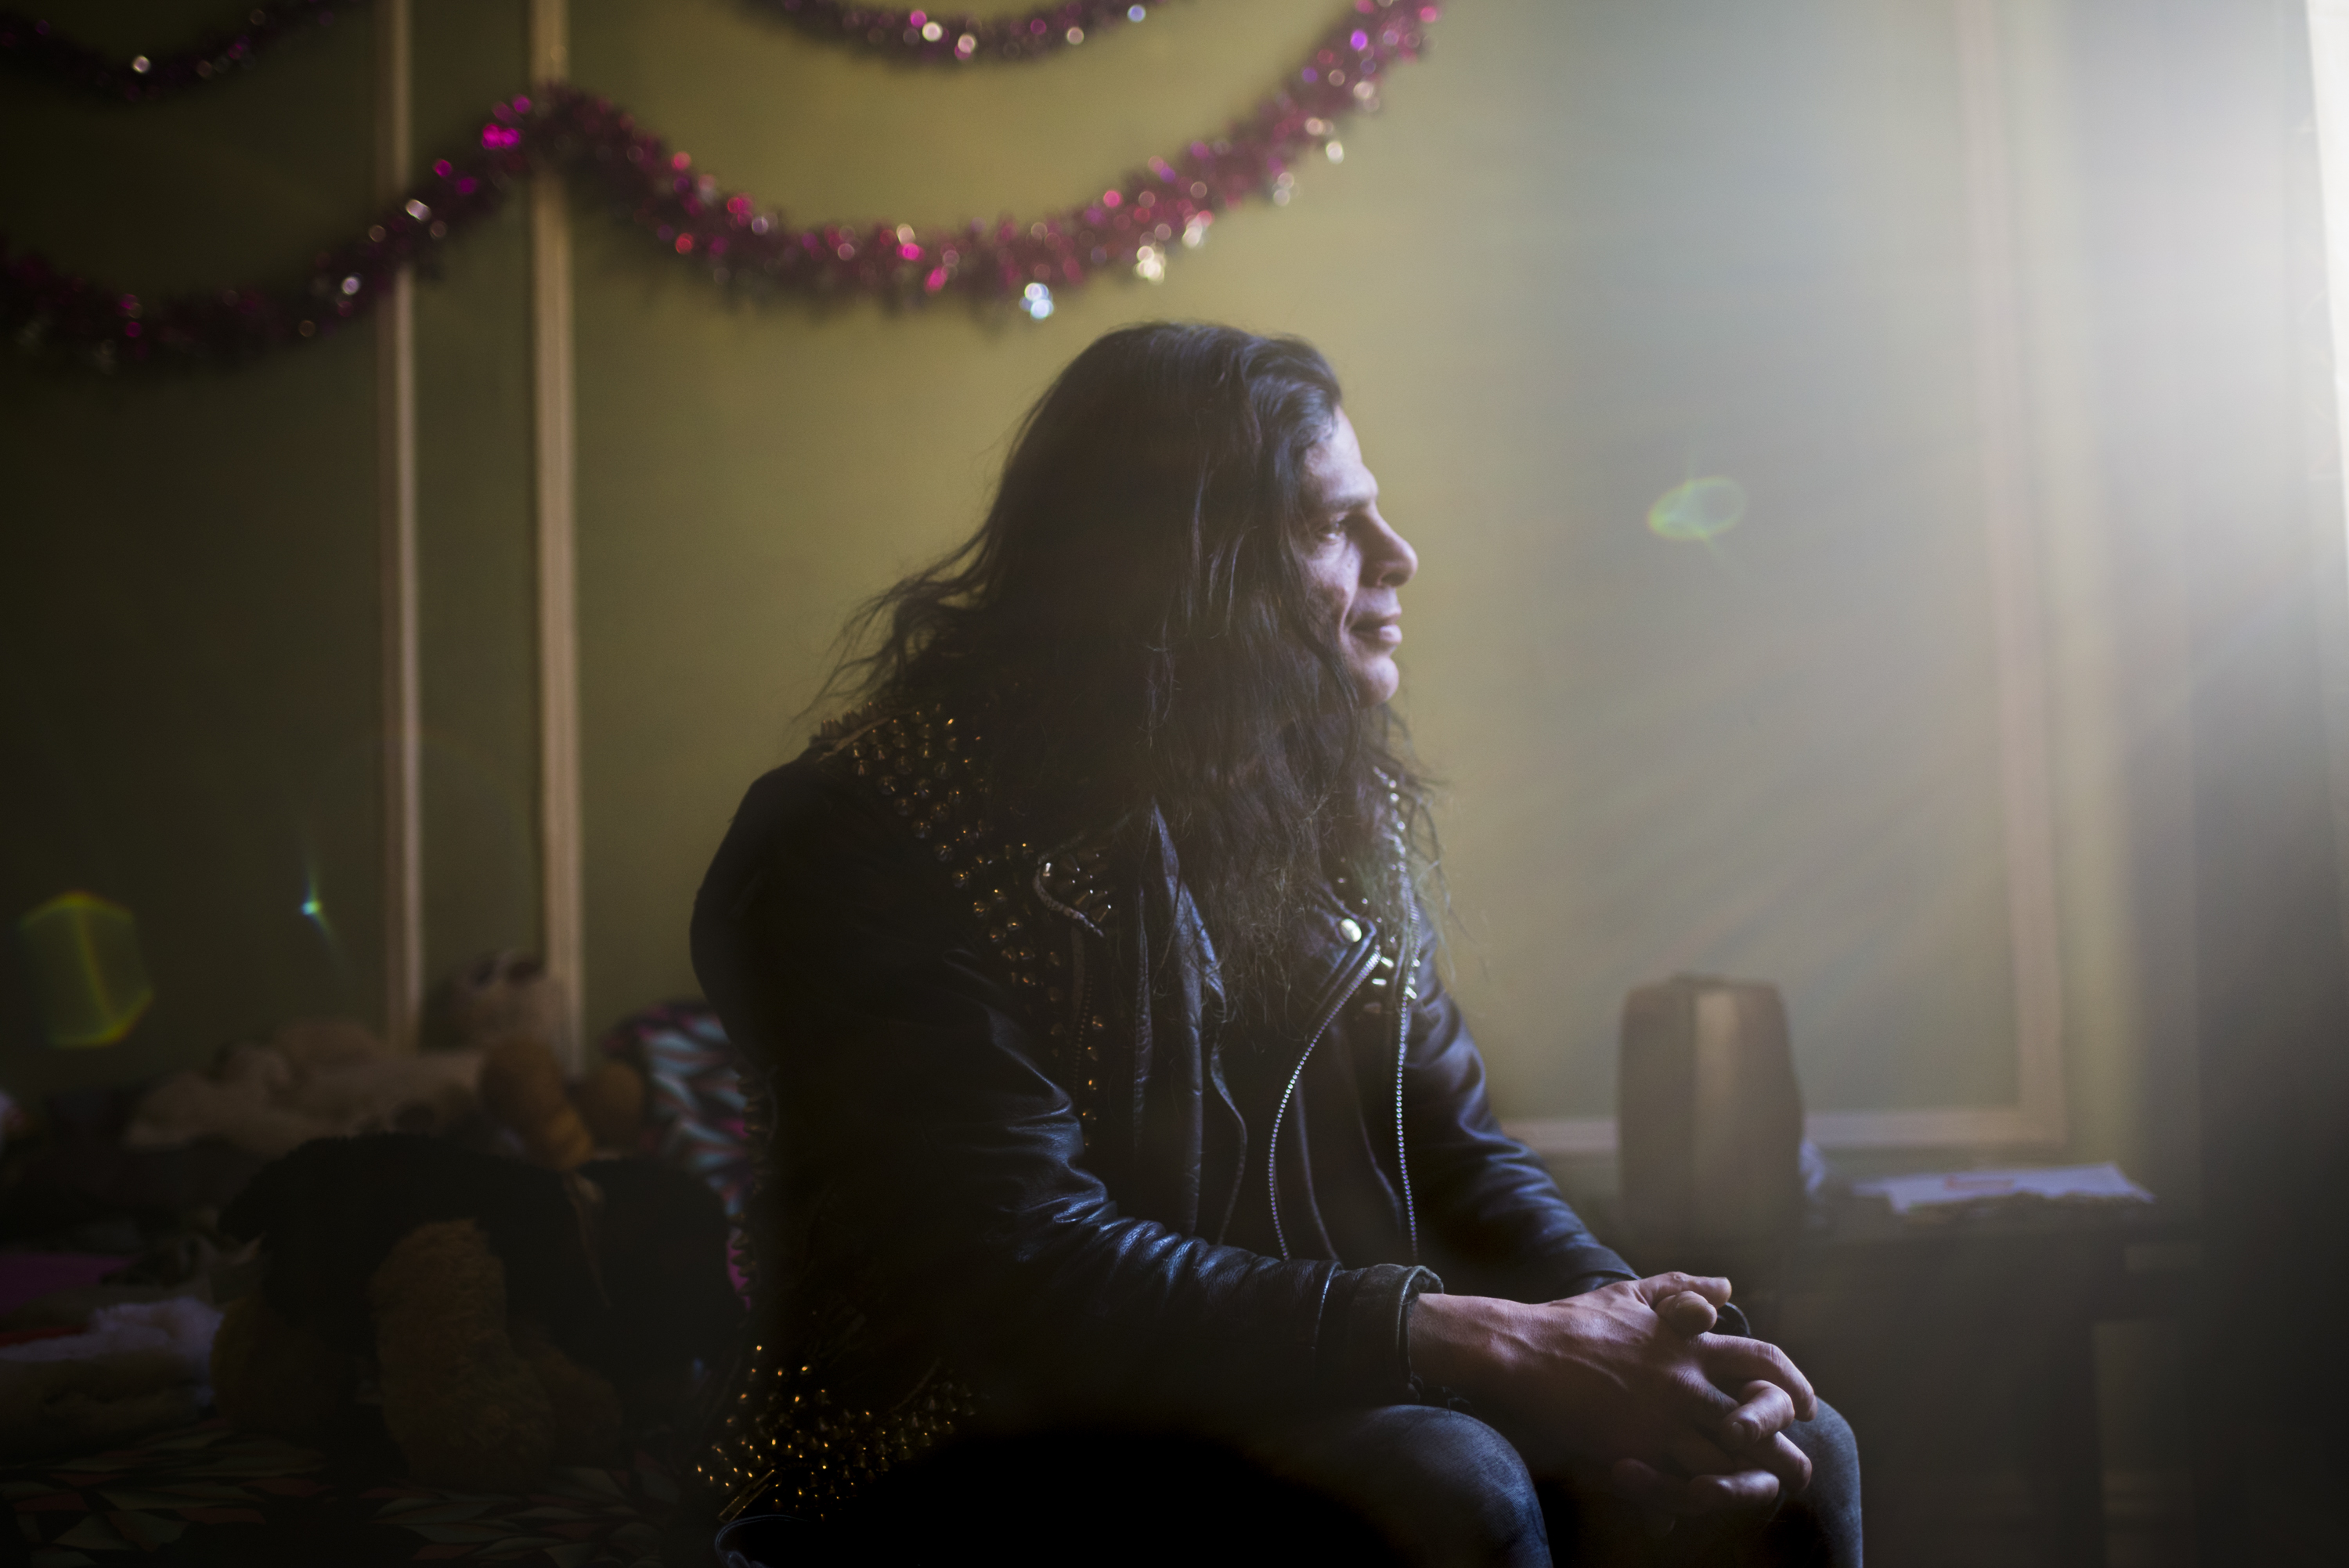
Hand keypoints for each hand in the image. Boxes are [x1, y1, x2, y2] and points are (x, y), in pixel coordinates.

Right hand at [1407, 1273, 1816, 1509]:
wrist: (1520, 1351)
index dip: (1794, 1385)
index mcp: (1690, 1344)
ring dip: (1751, 1483)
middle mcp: (1686, 1381)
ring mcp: (1663, 1418)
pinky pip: (1683, 1485)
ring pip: (1731, 1461)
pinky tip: (1700, 1503)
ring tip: (1761, 1494)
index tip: (1808, 1407)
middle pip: (1763, 1419)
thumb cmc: (1572, 1322)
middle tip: (1796, 1467)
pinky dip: (1699, 1499)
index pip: (1763, 1361)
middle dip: (1787, 1448)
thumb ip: (1682, 1288)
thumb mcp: (1632, 1293)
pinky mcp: (1635, 1449)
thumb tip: (1727, 1285)